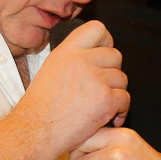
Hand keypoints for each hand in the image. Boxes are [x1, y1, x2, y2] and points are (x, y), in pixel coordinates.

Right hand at [19, 20, 128, 155]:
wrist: (35, 131)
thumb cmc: (40, 108)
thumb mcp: (51, 69)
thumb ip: (73, 59)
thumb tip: (94, 55)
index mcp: (67, 51)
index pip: (97, 28)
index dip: (105, 41)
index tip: (103, 55)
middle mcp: (82, 60)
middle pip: (115, 56)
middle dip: (112, 73)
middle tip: (101, 88)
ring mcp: (96, 79)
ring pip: (122, 79)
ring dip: (116, 93)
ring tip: (101, 106)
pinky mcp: (106, 99)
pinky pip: (125, 99)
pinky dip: (120, 111)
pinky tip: (108, 118)